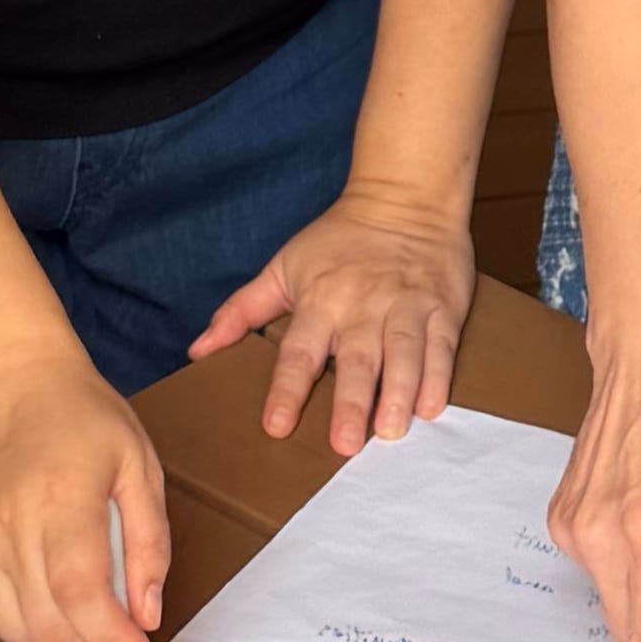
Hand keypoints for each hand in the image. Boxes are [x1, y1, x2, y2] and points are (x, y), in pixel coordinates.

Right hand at [0, 349, 167, 641]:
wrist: (6, 382)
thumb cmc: (81, 420)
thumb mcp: (138, 467)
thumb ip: (148, 545)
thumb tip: (146, 615)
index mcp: (59, 497)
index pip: (81, 593)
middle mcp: (5, 521)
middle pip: (44, 626)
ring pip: (11, 629)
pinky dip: (15, 630)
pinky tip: (41, 615)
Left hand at [192, 184, 475, 456]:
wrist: (406, 196)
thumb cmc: (340, 238)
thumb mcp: (283, 267)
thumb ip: (242, 311)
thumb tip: (198, 350)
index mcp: (320, 300)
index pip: (299, 352)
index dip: (287, 390)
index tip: (277, 427)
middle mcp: (363, 306)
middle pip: (356, 359)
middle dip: (352, 402)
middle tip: (346, 445)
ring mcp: (406, 306)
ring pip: (403, 354)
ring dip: (398, 394)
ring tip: (392, 431)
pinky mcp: (443, 307)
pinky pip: (441, 346)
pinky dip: (438, 377)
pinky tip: (431, 408)